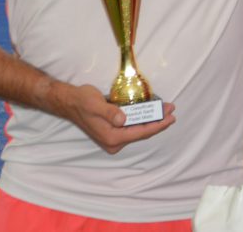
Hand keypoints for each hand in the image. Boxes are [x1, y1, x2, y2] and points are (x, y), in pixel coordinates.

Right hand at [49, 81, 175, 153]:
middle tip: (172, 109)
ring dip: (152, 120)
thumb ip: (110, 112)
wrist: (70, 102)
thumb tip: (123, 120)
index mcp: (111, 137)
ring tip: (165, 108)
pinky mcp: (114, 132)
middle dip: (158, 121)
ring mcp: (114, 138)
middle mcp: (114, 142)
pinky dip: (143, 119)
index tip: (170, 117)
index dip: (158, 125)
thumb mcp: (95, 104)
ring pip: (138, 130)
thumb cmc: (82, 101)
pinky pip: (133, 127)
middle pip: (142, 132)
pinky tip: (151, 111)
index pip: (141, 132)